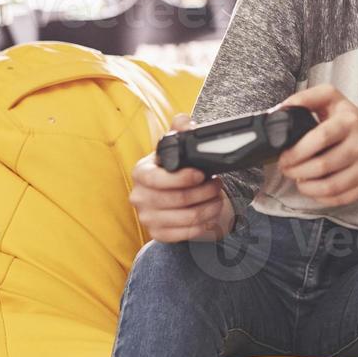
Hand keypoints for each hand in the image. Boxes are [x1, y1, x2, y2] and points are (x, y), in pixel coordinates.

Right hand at [130, 113, 234, 242]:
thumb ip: (180, 129)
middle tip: (217, 185)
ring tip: (218, 198)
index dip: (181, 178)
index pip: (157, 180)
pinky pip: (186, 233)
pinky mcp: (158, 234)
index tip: (201, 174)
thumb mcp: (175, 147)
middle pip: (177, 200)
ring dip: (209, 207)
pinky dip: (204, 224)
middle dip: (204, 192)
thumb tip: (185, 121)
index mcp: (141, 173)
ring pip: (187, 217)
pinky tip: (211, 214)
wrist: (170, 193)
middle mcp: (139, 197)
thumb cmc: (172, 168)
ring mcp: (147, 218)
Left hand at [275, 84, 357, 206]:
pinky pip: (341, 198)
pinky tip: (314, 189)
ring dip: (306, 187)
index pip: (320, 138)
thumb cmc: (351, 120)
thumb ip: (305, 99)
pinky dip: (321, 197)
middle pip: (322, 165)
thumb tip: (279, 111)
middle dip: (296, 171)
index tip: (284, 156)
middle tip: (287, 168)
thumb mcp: (331, 99)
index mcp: (350, 120)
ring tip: (298, 179)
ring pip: (330, 187)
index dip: (297, 151)